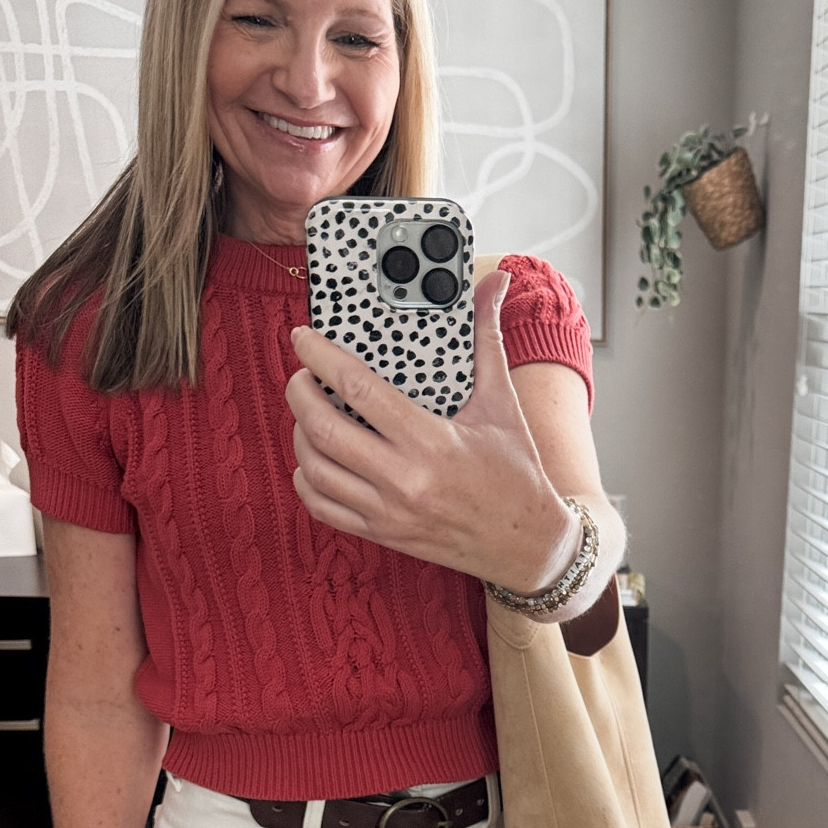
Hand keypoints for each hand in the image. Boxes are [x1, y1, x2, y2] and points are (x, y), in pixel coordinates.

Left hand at [285, 270, 579, 592]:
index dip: (320, 356)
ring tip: (308, 413)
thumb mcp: (504, 404)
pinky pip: (323, 507)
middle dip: (299, 393)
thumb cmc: (517, 473)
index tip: (303, 338)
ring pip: (315, 468)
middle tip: (301, 375)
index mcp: (432, 441)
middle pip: (323, 428)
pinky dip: (307, 479)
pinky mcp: (383, 533)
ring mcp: (389, 510)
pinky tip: (314, 459)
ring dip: (300, 434)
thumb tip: (493, 283)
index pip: (357, 388)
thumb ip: (489, 339)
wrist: (528, 544)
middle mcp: (405, 479)